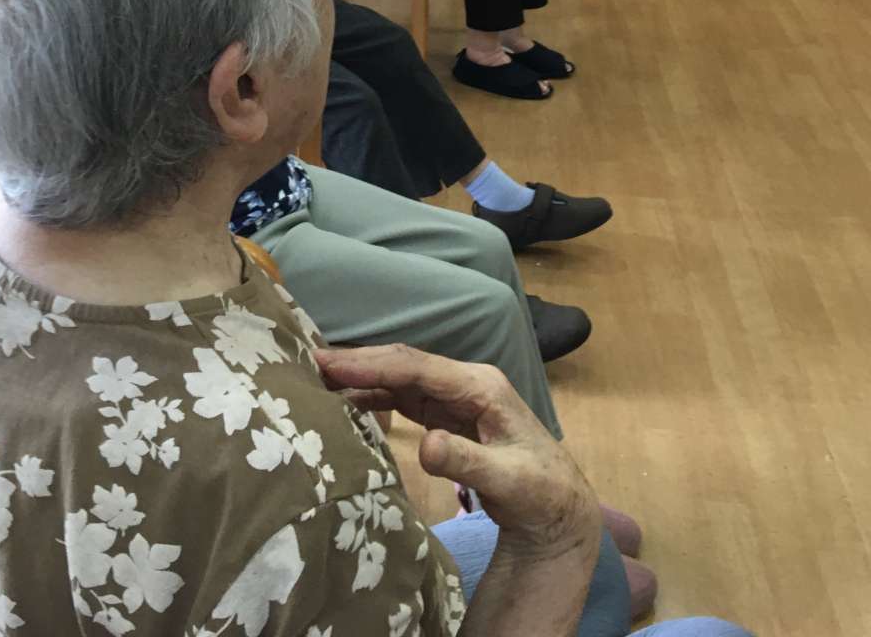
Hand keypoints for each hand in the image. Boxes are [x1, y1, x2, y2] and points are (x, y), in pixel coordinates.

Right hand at [315, 344, 598, 551]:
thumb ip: (467, 462)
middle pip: (404, 364)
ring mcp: (455, 396)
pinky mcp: (447, 414)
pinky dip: (375, 395)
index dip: (372, 363)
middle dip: (359, 361)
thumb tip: (425, 444)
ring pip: (400, 378)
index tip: (329, 362)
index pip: (417, 366)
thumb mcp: (509, 482)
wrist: (559, 509)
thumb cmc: (541, 493)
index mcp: (480, 385)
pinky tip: (348, 400)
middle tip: (311, 361)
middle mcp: (466, 382)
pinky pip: (404, 397)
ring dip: (363, 376)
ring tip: (319, 378)